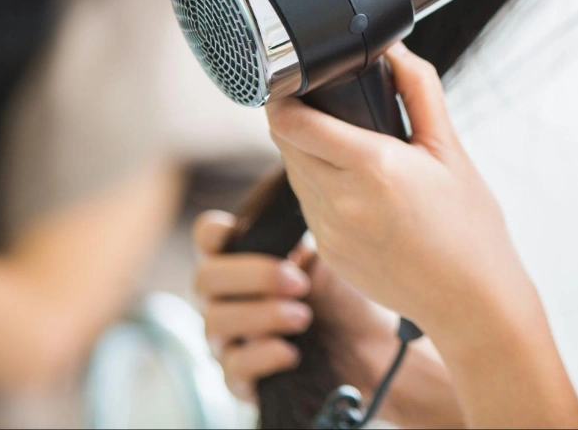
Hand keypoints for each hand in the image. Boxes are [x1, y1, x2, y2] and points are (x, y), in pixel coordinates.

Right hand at [192, 210, 392, 402]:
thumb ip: (300, 235)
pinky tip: (292, 353)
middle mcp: (227, 298)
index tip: (243, 233)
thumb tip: (297, 197)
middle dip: (253, 276)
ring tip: (304, 316)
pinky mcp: (242, 380)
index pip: (206, 236)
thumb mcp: (329, 256)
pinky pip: (233, 368)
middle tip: (299, 282)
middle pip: (204, 278)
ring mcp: (229, 339)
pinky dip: (263, 356)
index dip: (215, 232)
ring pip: (215, 322)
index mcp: (244, 260)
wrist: (374, 349)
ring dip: (263, 315)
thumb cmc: (347, 296)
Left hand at [265, 43, 542, 348]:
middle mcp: (342, 200)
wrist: (472, 300)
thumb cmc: (470, 227)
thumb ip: (420, 92)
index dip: (283, 97)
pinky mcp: (327, 254)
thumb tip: (396, 50)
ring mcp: (329, 232)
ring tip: (345, 148)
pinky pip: (308, 207)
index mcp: (374, 167)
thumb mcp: (451, 150)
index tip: (291, 83)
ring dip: (307, 155)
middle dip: (297, 121)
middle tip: (325, 108)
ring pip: (295, 175)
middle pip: (286, 145)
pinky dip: (321, 189)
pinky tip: (357, 190)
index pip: (294, 122)